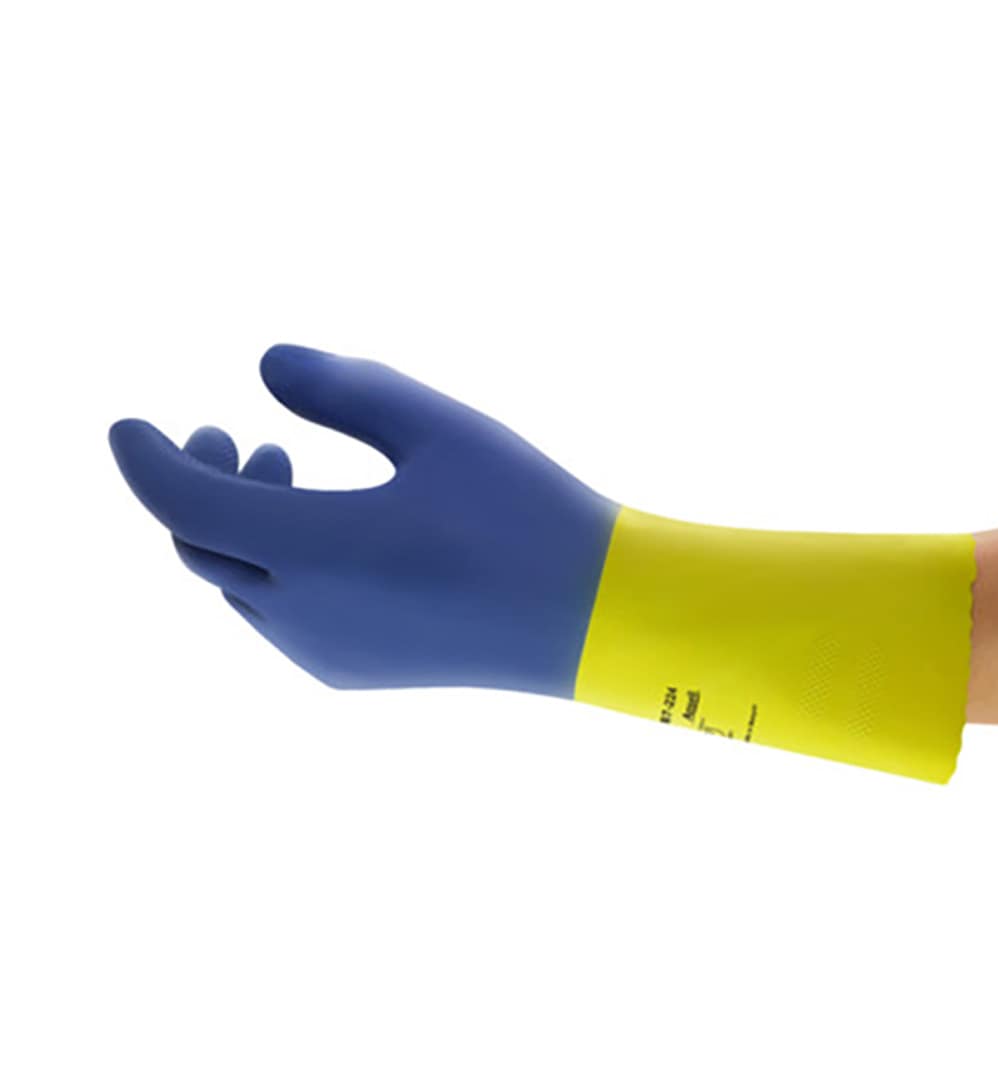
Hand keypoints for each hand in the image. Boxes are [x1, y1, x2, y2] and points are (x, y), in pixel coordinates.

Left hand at [109, 346, 617, 692]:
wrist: (591, 618)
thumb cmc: (523, 513)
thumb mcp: (436, 427)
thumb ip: (343, 388)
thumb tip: (264, 365)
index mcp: (313, 551)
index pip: (183, 501)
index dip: (144, 458)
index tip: (128, 422)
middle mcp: (303, 615)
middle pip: (201, 547)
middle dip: (195, 486)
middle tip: (227, 434)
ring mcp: (325, 652)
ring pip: (236, 584)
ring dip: (238, 524)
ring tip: (283, 471)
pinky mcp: (353, 671)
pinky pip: (276, 617)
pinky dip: (270, 566)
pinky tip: (322, 532)